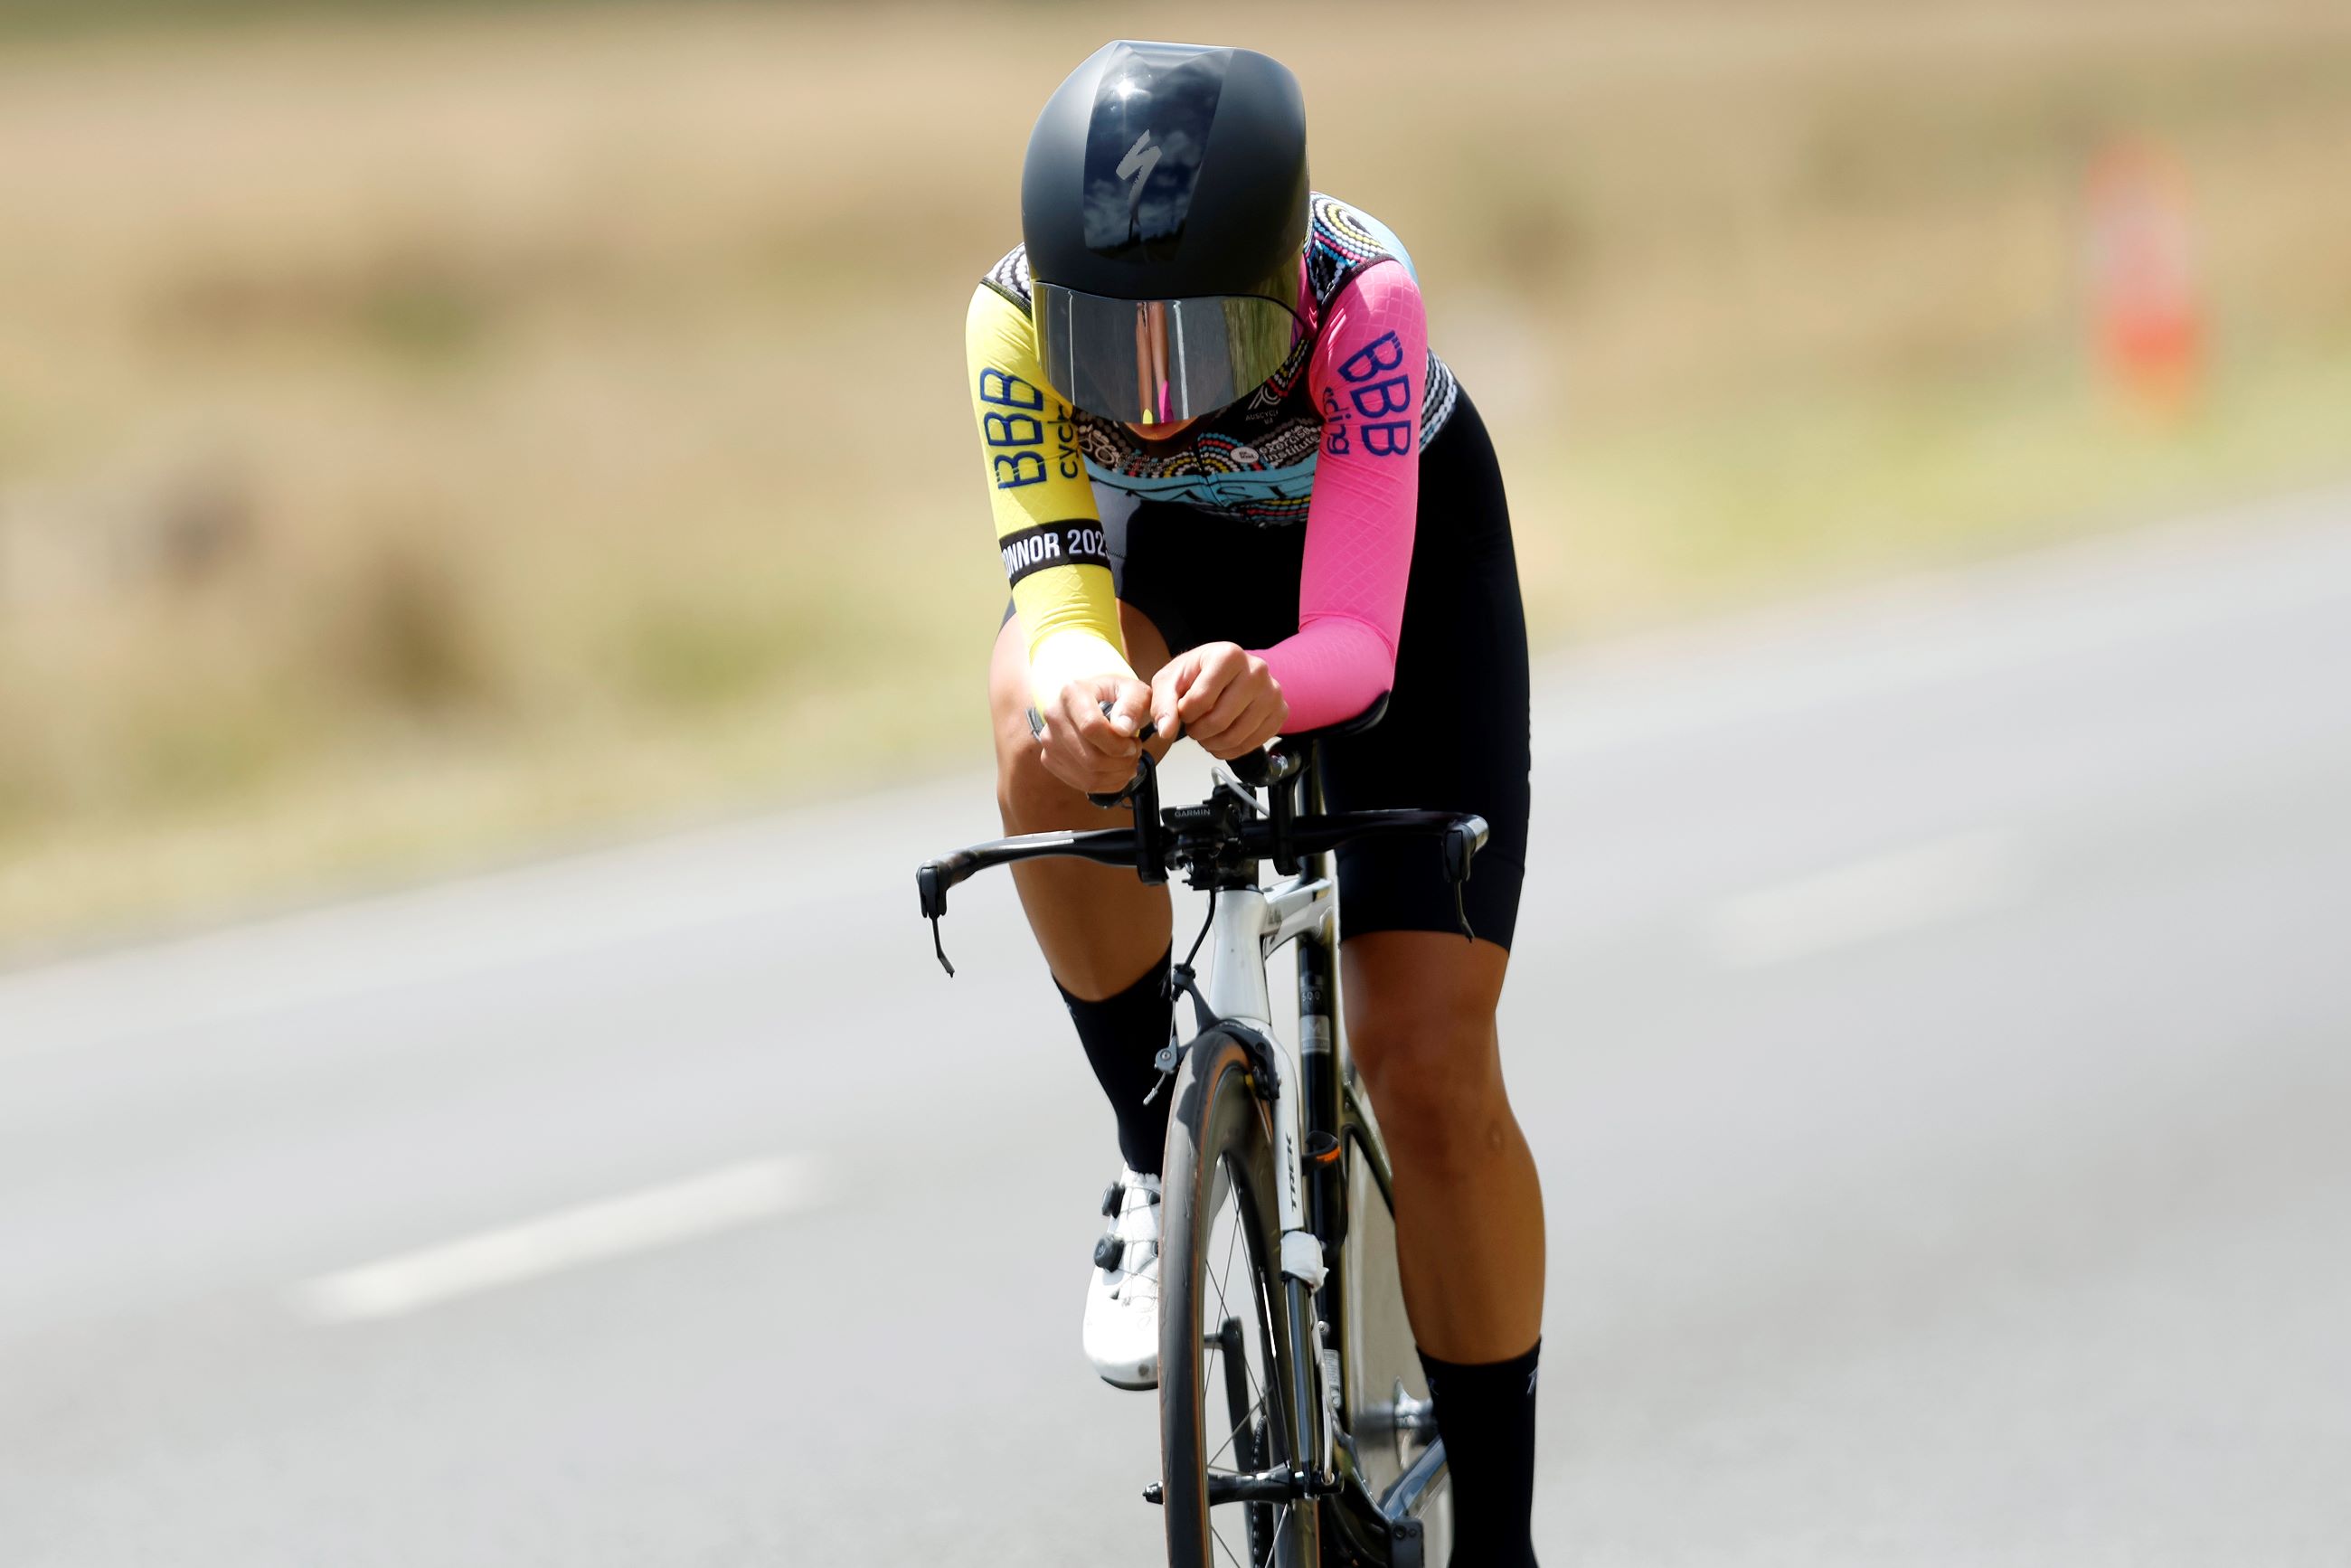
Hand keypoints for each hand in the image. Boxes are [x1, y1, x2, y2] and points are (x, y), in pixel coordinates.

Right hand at [1038, 672, 1153, 796]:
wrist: (1097, 702)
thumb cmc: (1118, 697)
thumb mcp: (1135, 691)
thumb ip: (1134, 705)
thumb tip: (1123, 729)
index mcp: (1071, 693)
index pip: (1091, 727)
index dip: (1118, 744)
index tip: (1133, 743)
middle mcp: (1054, 715)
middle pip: (1090, 758)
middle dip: (1121, 762)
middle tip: (1134, 753)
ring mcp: (1048, 740)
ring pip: (1088, 775)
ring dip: (1117, 774)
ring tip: (1128, 760)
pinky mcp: (1050, 759)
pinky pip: (1082, 783)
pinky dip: (1108, 783)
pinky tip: (1117, 770)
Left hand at [1152, 642, 1286, 760]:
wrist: (1225, 672)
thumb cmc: (1197, 673)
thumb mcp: (1170, 681)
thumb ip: (1163, 704)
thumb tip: (1166, 731)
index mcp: (1229, 655)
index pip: (1200, 700)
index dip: (1184, 714)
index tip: (1183, 710)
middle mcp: (1257, 670)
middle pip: (1219, 721)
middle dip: (1198, 732)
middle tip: (1193, 726)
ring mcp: (1272, 692)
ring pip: (1236, 736)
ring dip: (1213, 743)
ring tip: (1206, 733)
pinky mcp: (1280, 712)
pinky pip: (1253, 744)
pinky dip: (1231, 749)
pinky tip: (1222, 739)